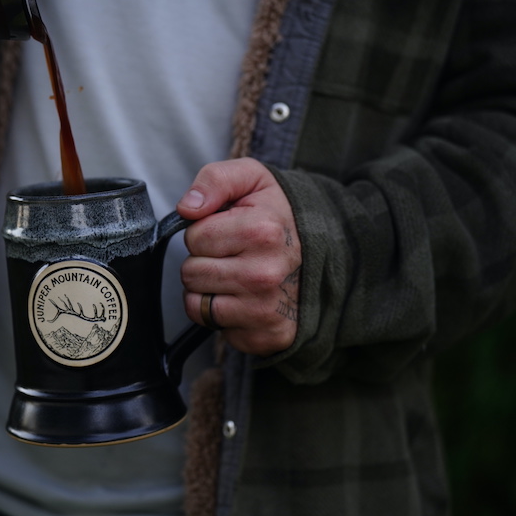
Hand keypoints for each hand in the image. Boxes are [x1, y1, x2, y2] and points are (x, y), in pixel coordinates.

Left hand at [176, 158, 300, 356]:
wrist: (327, 252)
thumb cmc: (278, 216)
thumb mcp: (251, 180)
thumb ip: (215, 181)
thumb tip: (187, 208)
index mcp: (262, 232)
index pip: (194, 237)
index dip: (204, 232)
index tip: (228, 231)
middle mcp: (265, 274)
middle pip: (191, 272)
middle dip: (204, 261)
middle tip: (233, 255)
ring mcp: (266, 309)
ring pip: (196, 303)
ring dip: (208, 289)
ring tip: (236, 275)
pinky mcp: (265, 335)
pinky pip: (212, 325)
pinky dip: (219, 314)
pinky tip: (242, 298)